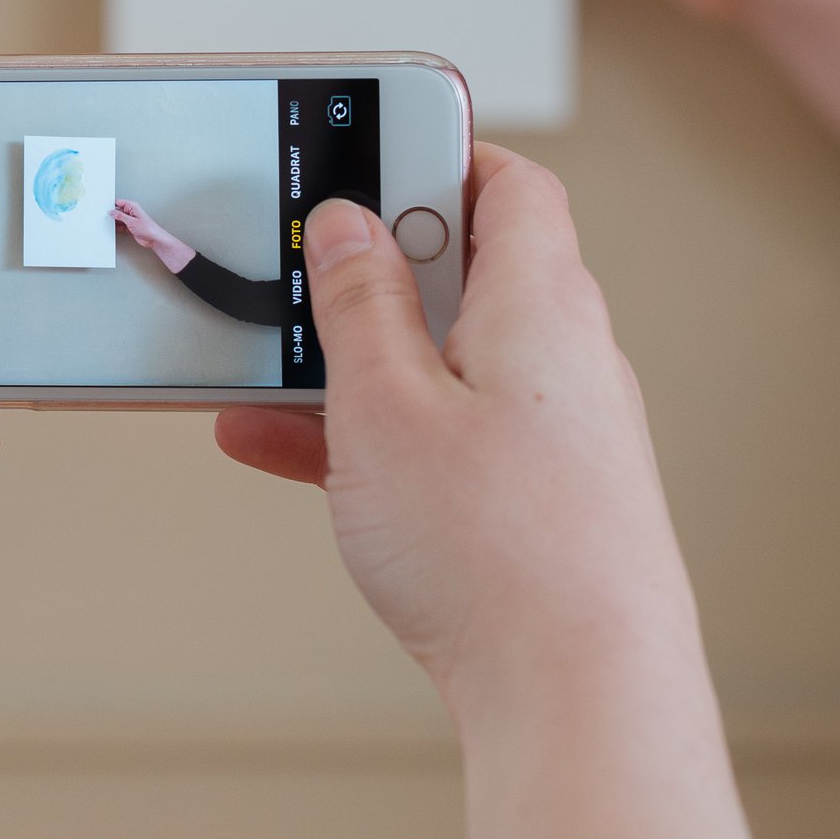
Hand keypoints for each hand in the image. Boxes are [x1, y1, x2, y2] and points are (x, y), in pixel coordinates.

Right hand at [112, 198, 193, 271]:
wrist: (154, 239)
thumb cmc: (148, 228)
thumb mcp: (131, 221)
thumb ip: (120, 216)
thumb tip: (111, 212)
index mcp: (133, 206)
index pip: (119, 202)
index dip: (111, 205)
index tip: (105, 208)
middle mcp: (131, 212)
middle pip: (117, 211)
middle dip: (112, 214)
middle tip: (105, 217)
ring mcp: (130, 220)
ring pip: (118, 219)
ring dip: (114, 222)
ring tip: (108, 224)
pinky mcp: (130, 227)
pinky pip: (120, 226)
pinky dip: (116, 228)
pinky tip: (113, 229)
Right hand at [215, 149, 681, 711]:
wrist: (579, 695)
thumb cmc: (500, 549)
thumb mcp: (385, 403)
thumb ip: (360, 303)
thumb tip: (352, 225)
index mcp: (542, 301)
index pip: (509, 183)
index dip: (437, 151)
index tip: (362, 143)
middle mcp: (564, 357)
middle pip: (466, 269)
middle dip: (370, 263)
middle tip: (295, 259)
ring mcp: (553, 432)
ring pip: (440, 360)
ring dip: (350, 357)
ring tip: (260, 365)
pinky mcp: (533, 500)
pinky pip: (440, 434)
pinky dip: (370, 428)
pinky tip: (282, 447)